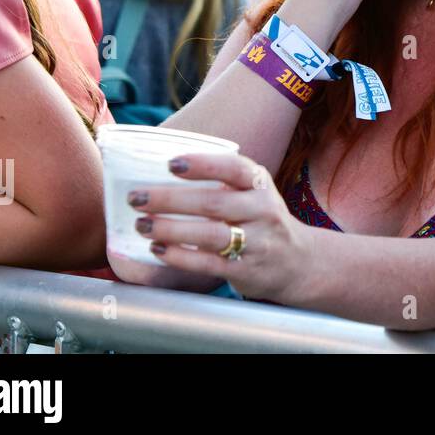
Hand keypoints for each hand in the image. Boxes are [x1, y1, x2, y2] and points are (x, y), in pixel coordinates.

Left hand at [128, 152, 314, 303]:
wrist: (298, 262)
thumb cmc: (261, 220)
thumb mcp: (253, 194)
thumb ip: (221, 183)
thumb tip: (160, 172)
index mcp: (261, 185)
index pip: (235, 168)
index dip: (203, 164)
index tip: (171, 163)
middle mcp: (262, 211)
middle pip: (214, 202)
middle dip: (170, 199)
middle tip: (137, 198)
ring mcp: (257, 242)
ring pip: (211, 234)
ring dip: (171, 229)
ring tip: (142, 225)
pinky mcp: (246, 270)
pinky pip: (208, 263)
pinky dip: (180, 256)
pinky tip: (159, 249)